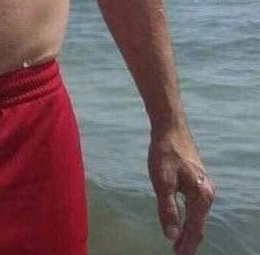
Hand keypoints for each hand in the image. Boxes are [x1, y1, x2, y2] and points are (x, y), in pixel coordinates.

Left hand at [148, 126, 214, 252]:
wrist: (170, 127)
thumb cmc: (165, 153)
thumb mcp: (162, 182)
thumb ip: (168, 210)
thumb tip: (172, 236)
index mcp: (201, 196)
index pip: (195, 229)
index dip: (187, 245)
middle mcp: (207, 192)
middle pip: (198, 224)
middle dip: (189, 240)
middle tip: (178, 254)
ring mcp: (203, 185)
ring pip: (197, 214)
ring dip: (188, 229)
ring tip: (178, 242)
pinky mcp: (196, 179)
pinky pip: (195, 205)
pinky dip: (188, 216)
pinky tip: (181, 218)